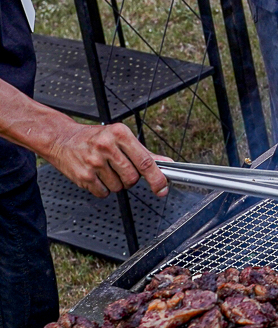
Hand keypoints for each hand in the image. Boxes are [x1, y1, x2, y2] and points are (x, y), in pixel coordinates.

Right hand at [45, 121, 169, 198]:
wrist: (60, 138)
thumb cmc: (93, 138)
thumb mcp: (120, 138)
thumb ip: (144, 153)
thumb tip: (167, 163)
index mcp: (120, 134)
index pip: (145, 161)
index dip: (157, 178)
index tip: (162, 188)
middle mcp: (106, 146)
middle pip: (133, 178)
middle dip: (130, 179)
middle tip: (120, 168)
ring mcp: (94, 162)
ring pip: (119, 187)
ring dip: (116, 183)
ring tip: (105, 169)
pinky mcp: (83, 176)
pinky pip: (104, 193)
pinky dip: (103, 188)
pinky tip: (96, 175)